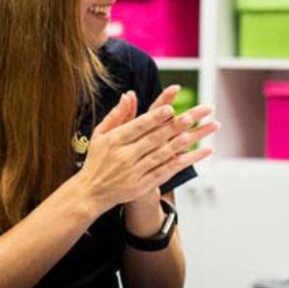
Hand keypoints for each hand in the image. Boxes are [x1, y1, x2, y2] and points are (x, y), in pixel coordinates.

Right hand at [75, 86, 218, 213]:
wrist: (91, 192)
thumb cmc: (97, 159)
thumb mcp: (100, 134)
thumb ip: (117, 114)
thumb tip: (130, 94)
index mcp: (115, 141)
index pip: (138, 126)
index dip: (155, 117)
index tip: (170, 108)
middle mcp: (125, 156)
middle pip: (155, 138)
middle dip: (175, 126)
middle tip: (193, 116)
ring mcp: (134, 172)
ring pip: (162, 155)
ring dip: (181, 144)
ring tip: (197, 133)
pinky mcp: (142, 185)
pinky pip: (166, 172)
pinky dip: (182, 163)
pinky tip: (196, 154)